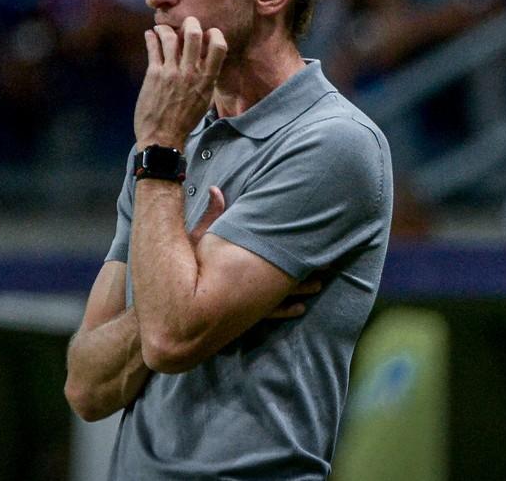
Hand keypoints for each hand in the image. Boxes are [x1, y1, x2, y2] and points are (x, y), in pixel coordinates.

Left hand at [134, 16, 227, 149]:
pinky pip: (153, 48)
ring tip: (161, 28)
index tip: (208, 33)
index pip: (219, 46)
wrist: (163, 137)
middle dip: (190, 23)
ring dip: (165, 28)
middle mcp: (191, 72)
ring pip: (170, 37)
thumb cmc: (185, 121)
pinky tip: (150, 35)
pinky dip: (151, 37)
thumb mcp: (204, 101)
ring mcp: (171, 72)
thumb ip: (207, 80)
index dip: (215, 34)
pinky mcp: (154, 74)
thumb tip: (208, 63)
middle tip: (186, 22)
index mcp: (207, 79)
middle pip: (194, 34)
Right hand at [189, 187, 324, 320]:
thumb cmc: (187, 270)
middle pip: (286, 276)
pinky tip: (300, 309)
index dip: (298, 250)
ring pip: (283, 296)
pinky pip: (272, 314)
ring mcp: (252, 304)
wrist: (177, 311)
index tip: (315, 243)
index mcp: (246, 266)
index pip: (278, 257)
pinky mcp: (247, 317)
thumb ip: (212, 216)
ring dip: (301, 290)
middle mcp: (253, 287)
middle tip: (328, 263)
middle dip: (306, 269)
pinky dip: (287, 310)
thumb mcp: (197, 241)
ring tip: (319, 285)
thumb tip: (216, 189)